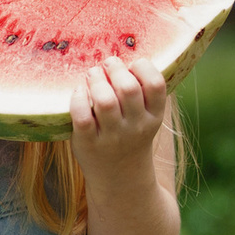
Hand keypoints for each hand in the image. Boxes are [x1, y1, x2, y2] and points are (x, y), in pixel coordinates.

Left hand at [68, 56, 165, 179]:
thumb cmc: (131, 137)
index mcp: (153, 116)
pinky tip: (79, 91)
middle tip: (106, 65)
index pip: (156, 85)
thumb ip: (142, 92)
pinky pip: (82, 115)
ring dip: (95, 80)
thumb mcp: (146, 117)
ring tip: (92, 75)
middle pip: (128, 88)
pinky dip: (78, 98)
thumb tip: (126, 55)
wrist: (120, 178)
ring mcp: (112, 137)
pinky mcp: (89, 143)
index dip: (143, 67)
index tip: (132, 64)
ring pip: (104, 100)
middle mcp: (135, 127)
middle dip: (114, 69)